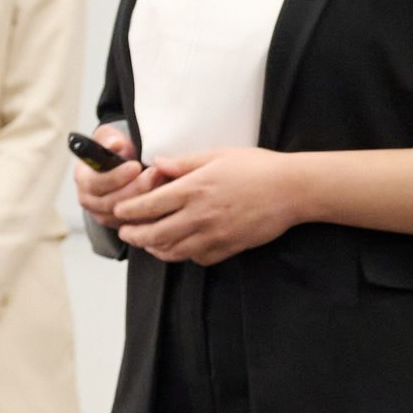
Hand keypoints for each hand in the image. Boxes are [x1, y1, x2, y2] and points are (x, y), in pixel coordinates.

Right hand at [73, 123, 162, 227]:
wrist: (120, 164)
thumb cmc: (114, 150)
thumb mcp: (109, 137)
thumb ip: (110, 139)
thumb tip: (115, 144)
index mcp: (83, 178)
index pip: (95, 184)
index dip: (116, 177)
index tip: (135, 166)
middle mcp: (89, 200)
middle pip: (110, 203)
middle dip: (135, 189)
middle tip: (154, 174)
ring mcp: (103, 215)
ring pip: (124, 216)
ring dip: (144, 201)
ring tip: (162, 182)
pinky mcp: (119, 224)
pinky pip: (135, 225)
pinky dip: (150, 215)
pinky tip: (165, 200)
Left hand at [113, 147, 300, 265]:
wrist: (292, 190)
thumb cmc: (257, 167)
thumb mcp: (218, 155)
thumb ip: (184, 162)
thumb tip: (157, 165)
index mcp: (194, 188)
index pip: (149, 205)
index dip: (128, 211)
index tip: (119, 212)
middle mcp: (200, 215)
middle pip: (155, 234)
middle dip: (135, 235)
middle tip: (126, 233)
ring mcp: (214, 235)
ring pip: (173, 251)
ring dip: (155, 248)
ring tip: (148, 243)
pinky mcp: (228, 248)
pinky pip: (197, 258)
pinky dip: (183, 255)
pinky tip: (180, 247)